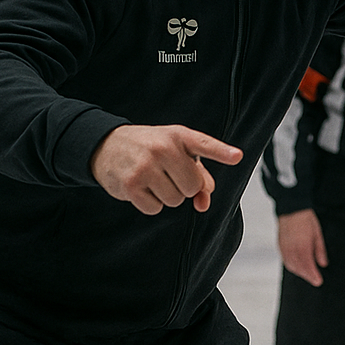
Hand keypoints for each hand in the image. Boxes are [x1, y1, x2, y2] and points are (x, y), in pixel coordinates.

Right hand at [90, 124, 243, 214]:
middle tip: (168, 175)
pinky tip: (141, 188)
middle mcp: (163, 148)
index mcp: (179, 136)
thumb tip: (204, 201)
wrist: (106, 145)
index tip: (237, 157)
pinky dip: (151, 204)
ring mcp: (145, 167)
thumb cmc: (151, 149)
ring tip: (153, 179)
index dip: (222, 152)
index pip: (204, 144)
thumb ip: (200, 173)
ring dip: (167, 196)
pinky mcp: (131, 185)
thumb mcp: (176, 151)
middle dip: (184, 187)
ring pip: (175, 200)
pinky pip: (155, 208)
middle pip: (192, 187)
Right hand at [277, 209, 328, 286]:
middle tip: (315, 280)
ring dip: (300, 272)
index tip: (318, 282)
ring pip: (291, 266)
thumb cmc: (306, 220)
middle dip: (307, 276)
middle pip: (299, 268)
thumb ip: (320, 250)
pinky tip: (297, 268)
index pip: (308, 266)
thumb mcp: (318, 234)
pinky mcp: (280, 246)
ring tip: (308, 275)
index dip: (313, 276)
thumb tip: (323, 264)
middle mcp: (292, 249)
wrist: (292, 209)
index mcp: (303, 247)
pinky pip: (285, 261)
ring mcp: (284, 248)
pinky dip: (292, 266)